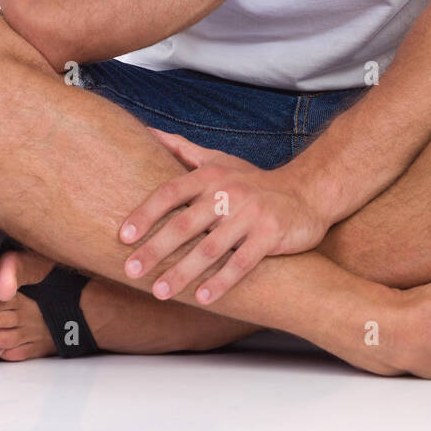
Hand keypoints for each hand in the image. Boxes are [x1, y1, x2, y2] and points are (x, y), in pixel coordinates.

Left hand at [117, 129, 329, 304]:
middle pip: (186, 223)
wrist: (307, 192)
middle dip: (156, 249)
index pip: (171, 192)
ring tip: (160, 292)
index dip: (145, 213)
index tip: (123, 237)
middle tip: (131, 271)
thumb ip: (183, 150)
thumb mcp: (220, 161)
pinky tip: (202, 298)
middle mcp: (229, 193)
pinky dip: (221, 281)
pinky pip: (242, 262)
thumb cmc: (254, 182)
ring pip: (211, 248)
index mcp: (212, 175)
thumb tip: (149, 132)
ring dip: (183, 272)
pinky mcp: (271, 235)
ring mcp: (251, 214)